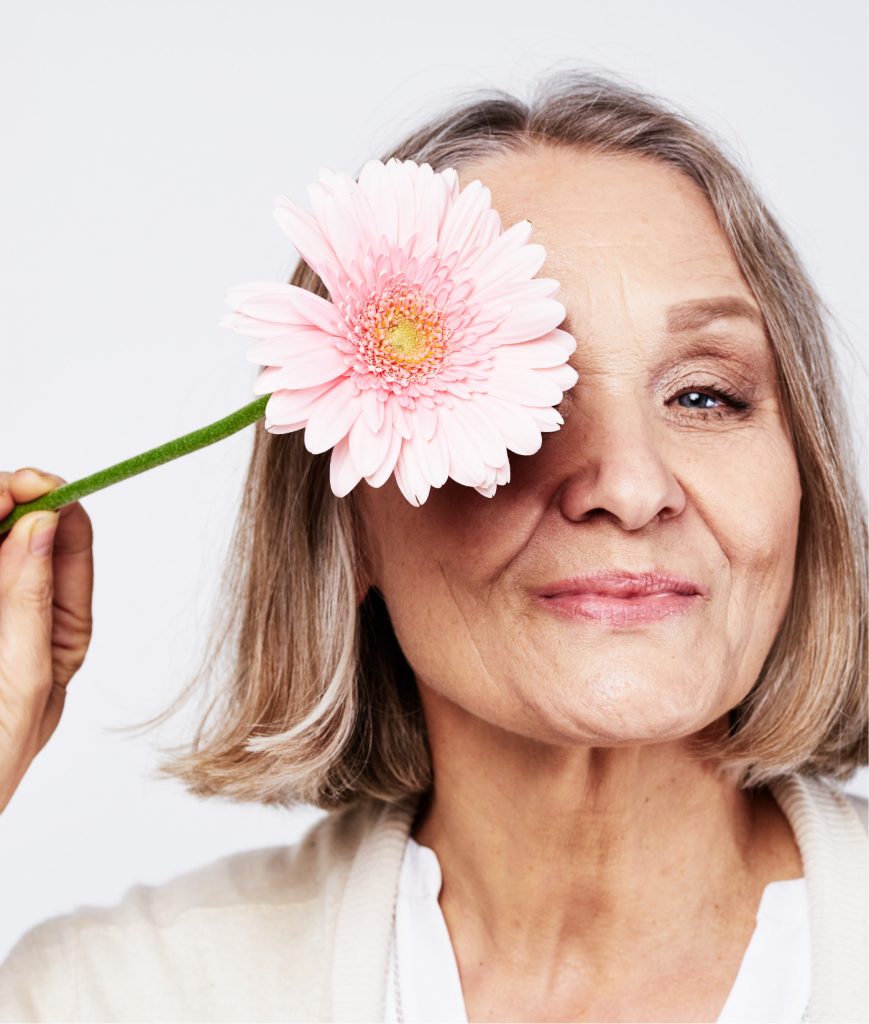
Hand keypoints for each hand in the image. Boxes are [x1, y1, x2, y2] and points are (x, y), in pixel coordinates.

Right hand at [0, 468, 93, 813]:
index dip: (58, 509)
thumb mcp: (23, 683)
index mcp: (56, 633)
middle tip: (2, 492)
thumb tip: (42, 526)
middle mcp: (13, 613)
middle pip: (16, 537)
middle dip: (9, 505)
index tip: (41, 483)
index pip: (67, 552)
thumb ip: (28, 603)